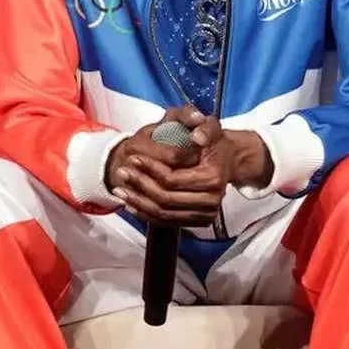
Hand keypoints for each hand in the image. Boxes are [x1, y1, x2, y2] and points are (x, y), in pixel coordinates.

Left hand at [109, 110, 273, 225]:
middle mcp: (210, 200)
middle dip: (140, 186)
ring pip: (163, 213)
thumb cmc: (216, 143)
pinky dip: (146, 214)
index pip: (173, 179)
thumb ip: (205, 128)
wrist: (228, 160)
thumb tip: (197, 136)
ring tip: (120, 190)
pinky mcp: (197, 221)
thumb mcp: (212, 127)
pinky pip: (167, 221)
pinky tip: (131, 204)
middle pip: (166, 199)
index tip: (133, 158)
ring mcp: (204, 214)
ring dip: (138, 203)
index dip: (150, 169)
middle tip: (121, 172)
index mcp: (212, 178)